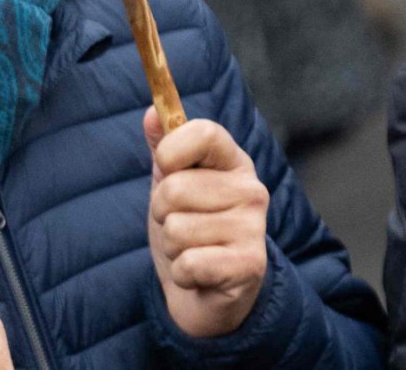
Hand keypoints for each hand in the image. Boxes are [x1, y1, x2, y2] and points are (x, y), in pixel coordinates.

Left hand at [145, 110, 270, 338]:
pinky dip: (182, 273)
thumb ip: (164, 146)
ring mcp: (254, 228)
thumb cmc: (190, 227)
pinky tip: (199, 274)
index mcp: (234, 161)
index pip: (204, 132)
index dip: (171, 149)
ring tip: (192, 249)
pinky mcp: (250, 266)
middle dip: (162, 213)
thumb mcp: (172, 182)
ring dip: (172, 246)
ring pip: (176, 229)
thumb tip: (151, 112)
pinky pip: (188, 263)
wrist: (208, 293)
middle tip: (180, 224)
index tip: (164, 167)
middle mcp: (251, 190)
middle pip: (175, 188)